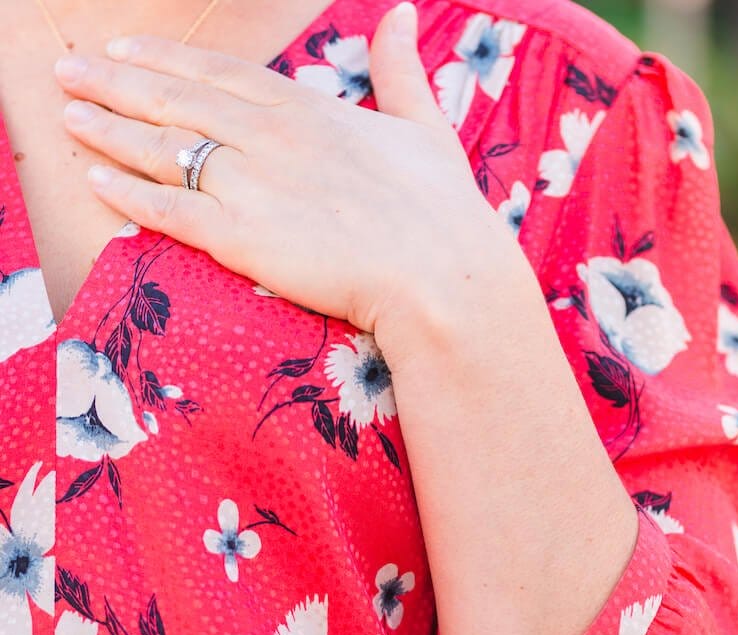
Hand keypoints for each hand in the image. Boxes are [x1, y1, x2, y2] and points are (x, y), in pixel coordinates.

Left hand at [54, 5, 508, 340]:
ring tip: (69, 115)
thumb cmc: (443, 214)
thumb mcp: (424, 127)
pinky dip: (129, 194)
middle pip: (176, 100)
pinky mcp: (241, 237)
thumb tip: (398, 14)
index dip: (165, 61)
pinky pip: (170, 210)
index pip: (218, 74)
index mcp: (307, 108)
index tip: (125, 51)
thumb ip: (400, 70)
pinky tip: (94, 180)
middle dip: (116, 83)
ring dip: (109, 129)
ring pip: (163, 148)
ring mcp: (252, 184)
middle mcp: (269, 136)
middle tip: (70, 72)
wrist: (441, 279)